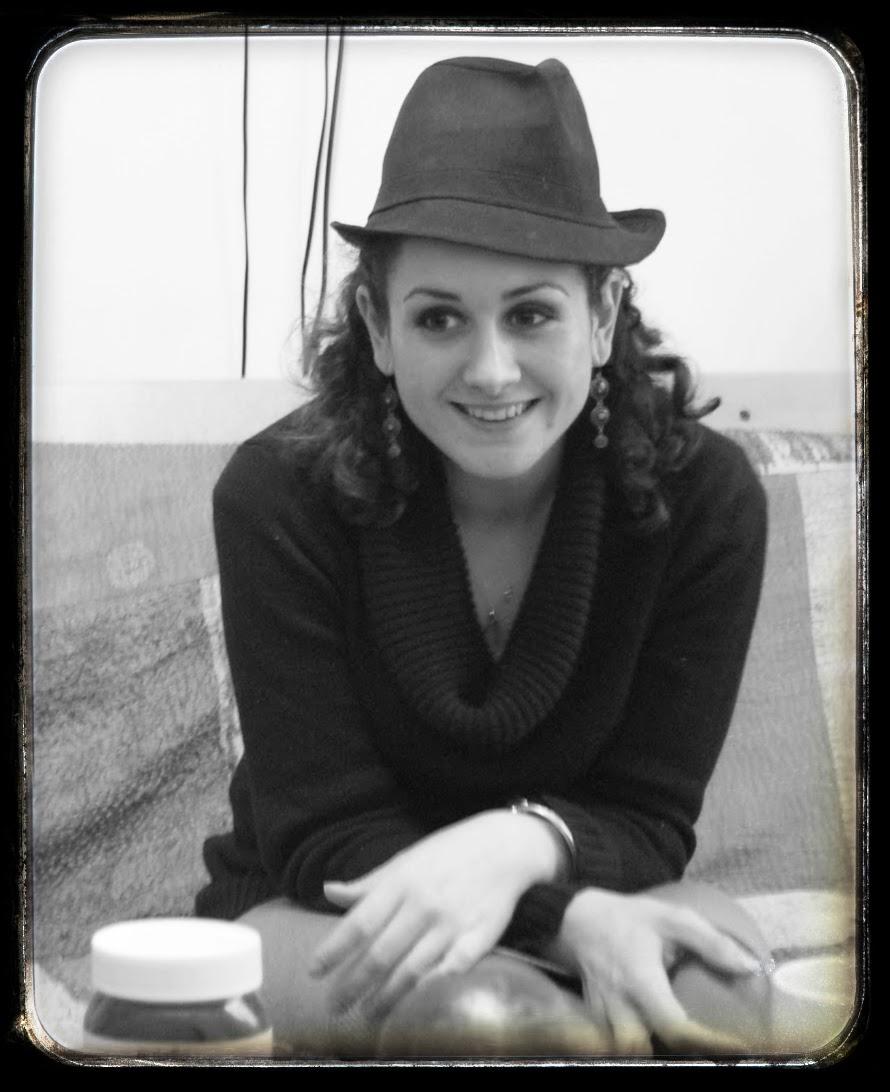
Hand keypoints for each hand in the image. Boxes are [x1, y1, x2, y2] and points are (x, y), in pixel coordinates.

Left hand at [308, 810, 563, 1018]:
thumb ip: (368, 884)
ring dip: (386, 996)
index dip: (335, 949)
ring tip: (367, 1014)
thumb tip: (328, 892)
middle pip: (382, 953)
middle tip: (335, 1006)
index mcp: (402, 882)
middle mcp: (424, 904)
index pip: (361, 922)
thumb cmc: (448, 853)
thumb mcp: (405, 860)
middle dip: (355, 984)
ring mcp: (452, 923)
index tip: (314, 971)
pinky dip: (433, 987)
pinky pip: (452, 970)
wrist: (504, 846)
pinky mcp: (479, 938)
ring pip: (412, 968)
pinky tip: (416, 1002)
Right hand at [554, 888, 763, 1054]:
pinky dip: (638, 1045)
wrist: (575, 921)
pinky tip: (657, 1039)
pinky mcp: (596, 1024)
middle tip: (709, 1048)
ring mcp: (603, 1018)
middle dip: (675, 1053)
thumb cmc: (628, 919)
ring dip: (655, 1050)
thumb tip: (750, 968)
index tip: (738, 1046)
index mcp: (639, 979)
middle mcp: (619, 1006)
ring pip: (627, 1050)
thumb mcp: (670, 918)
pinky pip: (615, 1045)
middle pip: (642, 1050)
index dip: (707, 1043)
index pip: (675, 1027)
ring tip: (687, 1045)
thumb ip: (711, 942)